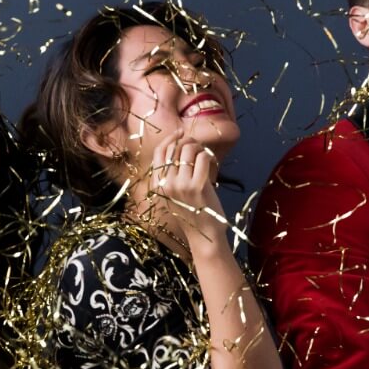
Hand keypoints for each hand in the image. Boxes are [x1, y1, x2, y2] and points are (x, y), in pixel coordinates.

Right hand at [148, 129, 227, 248]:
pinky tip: (211, 163)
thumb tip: (181, 145)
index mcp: (157, 184)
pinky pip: (202, 158)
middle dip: (188, 141)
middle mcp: (166, 184)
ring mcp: (181, 185)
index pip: (159, 152)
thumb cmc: (192, 212)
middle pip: (175, 148)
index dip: (170, 138)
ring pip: (188, 149)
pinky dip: (208, 156)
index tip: (180, 132)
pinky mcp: (197, 186)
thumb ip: (173, 173)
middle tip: (198, 146)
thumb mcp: (175, 193)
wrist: (204, 235)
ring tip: (204, 155)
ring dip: (199, 147)